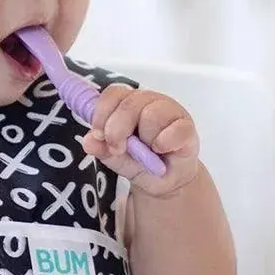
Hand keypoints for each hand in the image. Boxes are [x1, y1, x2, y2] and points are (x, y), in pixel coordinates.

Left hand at [84, 85, 201, 197]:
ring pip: (151, 114)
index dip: (102, 112)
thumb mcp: (116, 158)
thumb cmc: (142, 162)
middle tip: (118, 149)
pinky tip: (161, 150)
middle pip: (129, 104)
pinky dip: (164, 143)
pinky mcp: (187, 127)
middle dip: (117, 130)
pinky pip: (175, 129)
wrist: (167, 181)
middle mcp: (150, 101)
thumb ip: (102, 148)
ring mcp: (171, 111)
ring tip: (148, 150)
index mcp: (130, 103)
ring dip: (144, 139)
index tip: (97, 134)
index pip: (114, 93)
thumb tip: (88, 141)